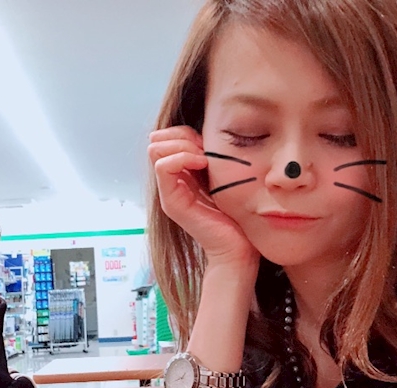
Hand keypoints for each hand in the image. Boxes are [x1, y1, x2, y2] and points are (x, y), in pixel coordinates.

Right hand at [149, 126, 258, 271]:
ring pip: (157, 150)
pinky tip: (202, 163)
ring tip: (204, 158)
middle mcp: (171, 182)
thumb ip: (212, 157)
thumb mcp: (224, 175)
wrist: (239, 247)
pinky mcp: (171, 202)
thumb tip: (209, 133)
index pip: (170, 138)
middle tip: (206, 150)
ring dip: (182, 146)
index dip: (186, 132)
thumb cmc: (238, 213)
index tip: (209, 144)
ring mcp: (168, 192)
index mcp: (183, 174)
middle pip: (159, 140)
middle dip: (182, 137)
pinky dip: (181, 158)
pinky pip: (163, 166)